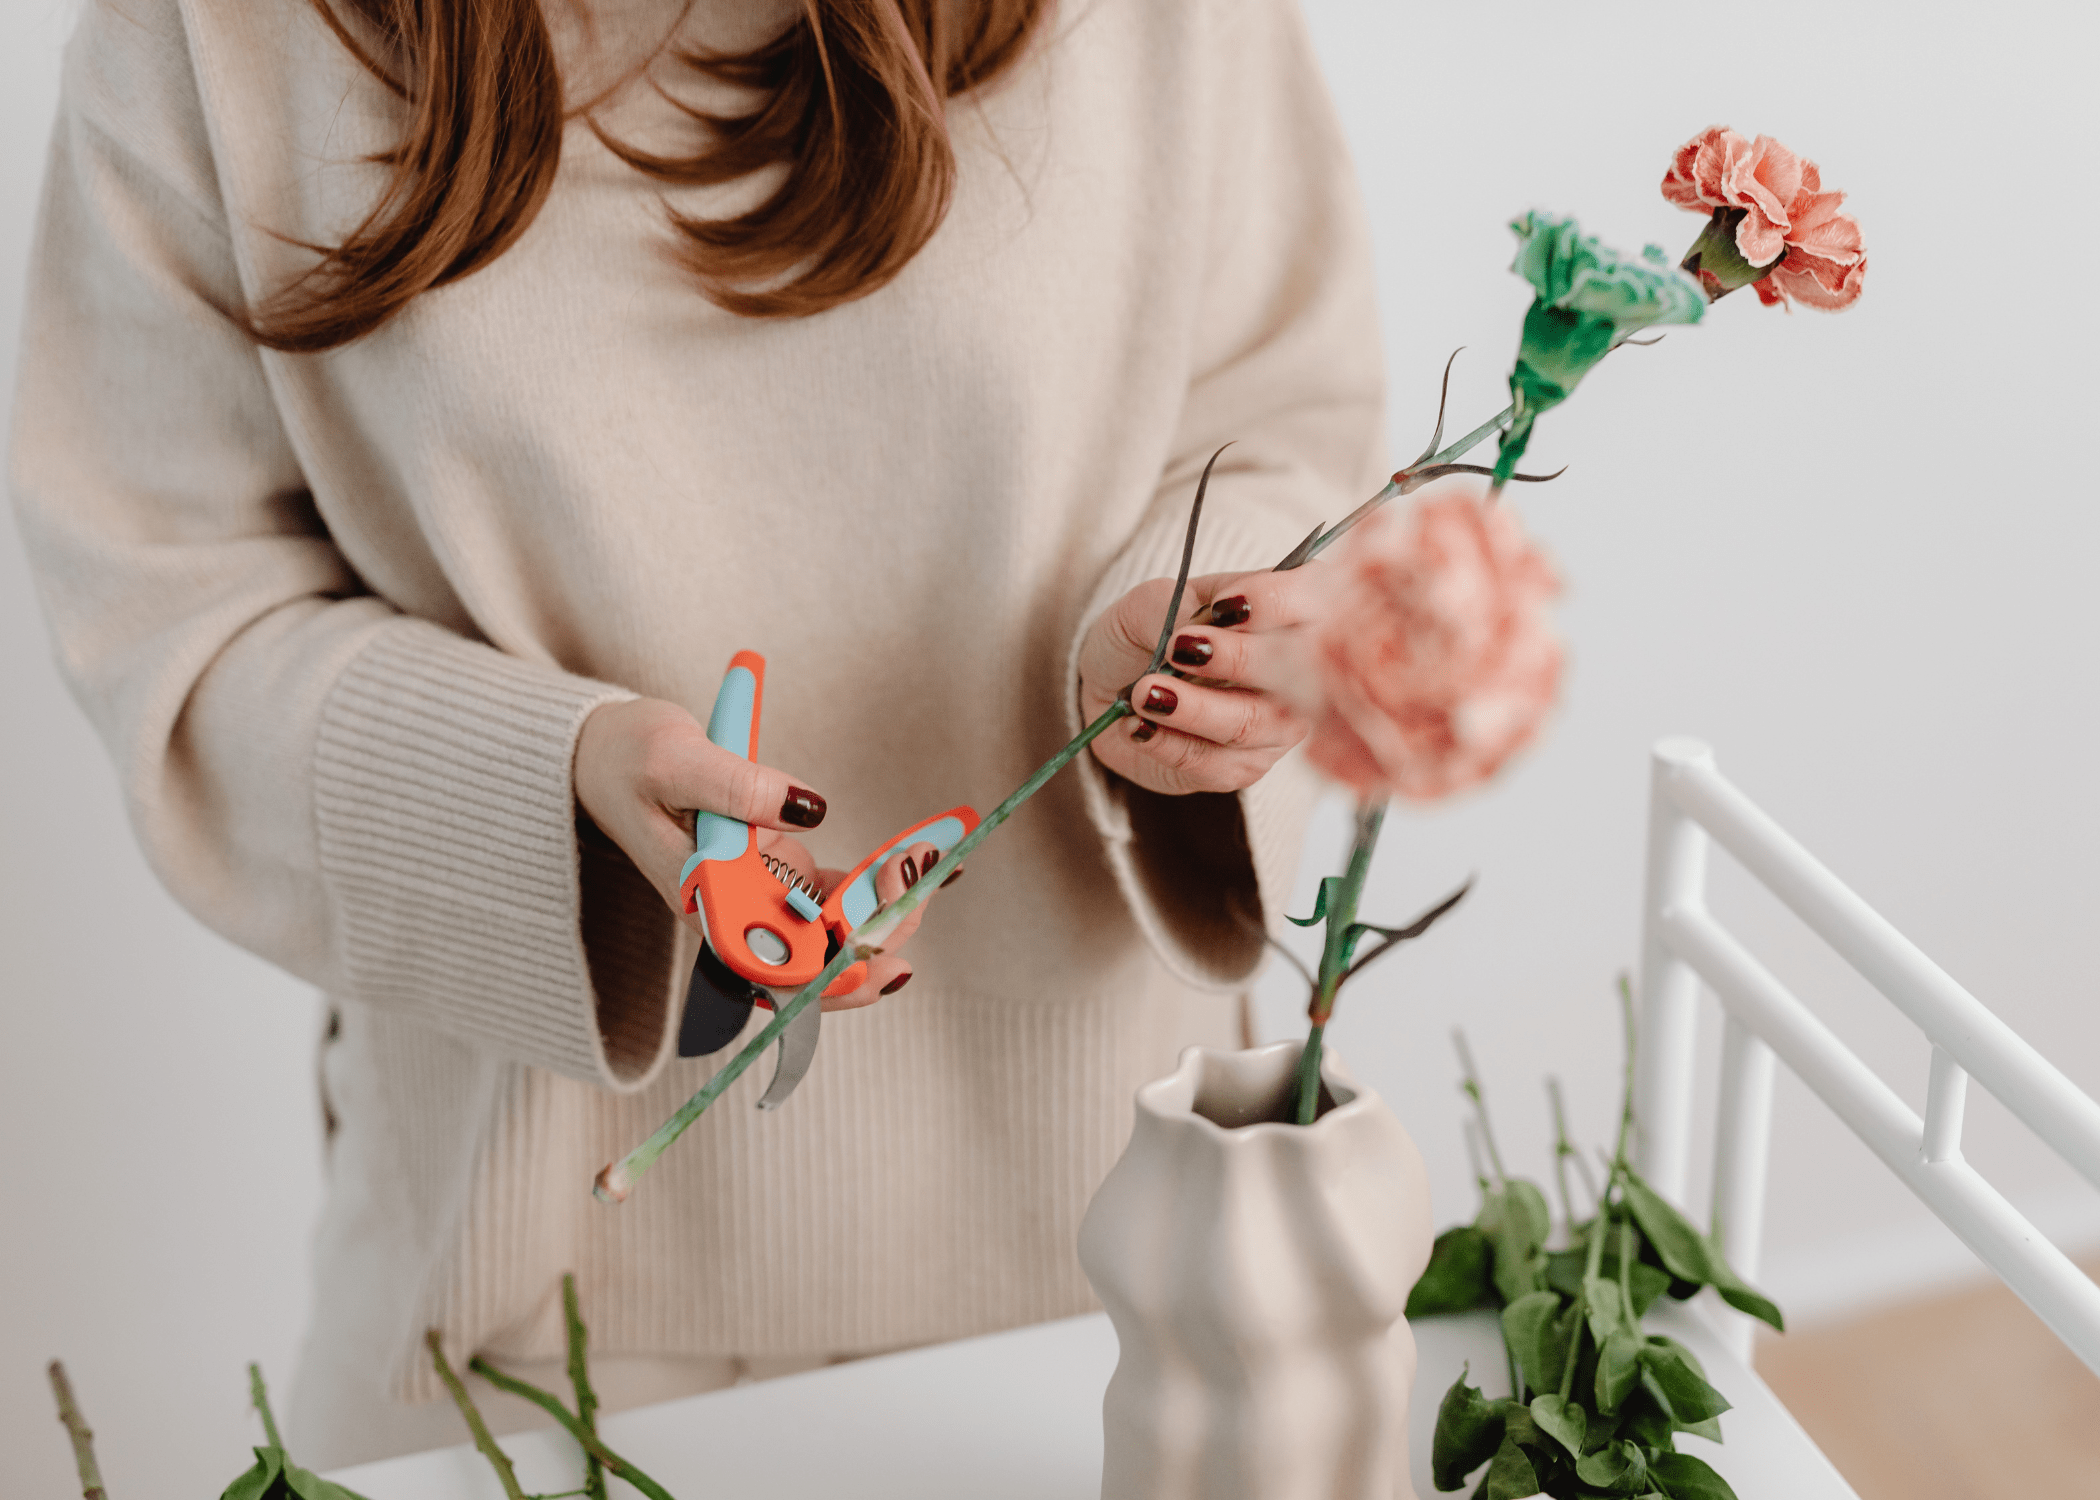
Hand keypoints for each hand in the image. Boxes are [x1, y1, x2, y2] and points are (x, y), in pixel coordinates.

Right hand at [575, 697, 938, 1008]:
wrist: (600, 756)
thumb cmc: (625, 758)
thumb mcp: (674, 759)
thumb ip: (736, 785)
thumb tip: (809, 808)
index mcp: (704, 905)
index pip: (774, 968)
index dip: (832, 971)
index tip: (881, 950)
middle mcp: (734, 916)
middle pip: (815, 960)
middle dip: (876, 932)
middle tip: (922, 877)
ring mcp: (757, 899)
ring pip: (834, 934)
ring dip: (886, 908)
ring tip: (931, 862)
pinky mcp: (773, 875)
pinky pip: (834, 898)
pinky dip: (875, 883)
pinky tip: (916, 860)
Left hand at [1079, 567, 1320, 795]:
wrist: (1107, 690)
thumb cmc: (1142, 635)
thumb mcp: (1147, 603)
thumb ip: (1171, 607)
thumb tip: (1190, 631)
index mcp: (1280, 610)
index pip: (1305, 598)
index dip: (1274, 602)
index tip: (1223, 606)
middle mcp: (1293, 670)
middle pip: (1293, 669)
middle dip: (1239, 659)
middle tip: (1178, 650)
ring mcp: (1276, 725)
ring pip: (1251, 722)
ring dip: (1194, 709)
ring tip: (1143, 693)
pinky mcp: (1243, 768)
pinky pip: (1214, 762)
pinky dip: (1168, 743)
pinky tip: (1138, 726)